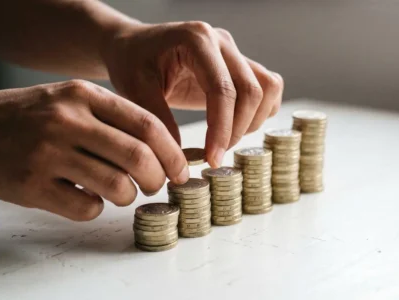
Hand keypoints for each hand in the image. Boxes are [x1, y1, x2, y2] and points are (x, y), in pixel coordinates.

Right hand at [0, 80, 188, 220]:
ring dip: (128, 196)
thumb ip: (115, 118)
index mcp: (84, 95)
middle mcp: (67, 120)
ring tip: (121, 192)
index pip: (147, 125)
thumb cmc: (34, 116)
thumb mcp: (72, 100)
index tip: (181, 170)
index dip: (173, 153)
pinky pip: (86, 208)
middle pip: (138, 157)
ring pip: (117, 186)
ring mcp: (46, 153)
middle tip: (156, 185)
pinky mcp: (30, 186)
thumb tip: (165, 150)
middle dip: (158, 178)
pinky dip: (96, 209)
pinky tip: (86, 198)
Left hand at [102, 22, 283, 166]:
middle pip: (251, 91)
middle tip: (215, 155)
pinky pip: (267, 86)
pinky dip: (259, 110)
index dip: (222, 129)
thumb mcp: (135, 90)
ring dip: (252, 120)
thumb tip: (181, 160)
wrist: (134, 46)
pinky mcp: (240, 64)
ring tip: (225, 140)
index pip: (223, 90)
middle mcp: (222, 42)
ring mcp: (234, 52)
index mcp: (196, 40)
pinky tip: (235, 126)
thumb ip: (159, 122)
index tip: (212, 158)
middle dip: (237, 129)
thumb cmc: (131, 62)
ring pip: (267, 88)